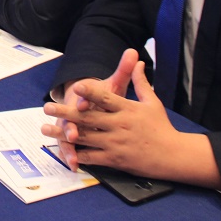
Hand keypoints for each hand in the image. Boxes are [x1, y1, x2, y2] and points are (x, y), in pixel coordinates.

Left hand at [42, 52, 220, 186]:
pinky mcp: (115, 159)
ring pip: (85, 137)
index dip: (91, 92)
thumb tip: (137, 60)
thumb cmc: (162, 127)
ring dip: (64, 133)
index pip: (106, 98)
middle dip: (66, 113)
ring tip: (46, 128)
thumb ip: (139, 82)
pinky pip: (92, 157)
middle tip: (47, 107)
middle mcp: (119, 125)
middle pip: (89, 118)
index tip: (76, 86)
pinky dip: (77, 154)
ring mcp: (116, 143)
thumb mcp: (152, 102)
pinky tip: (62, 150)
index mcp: (128, 109)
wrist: (174, 155)